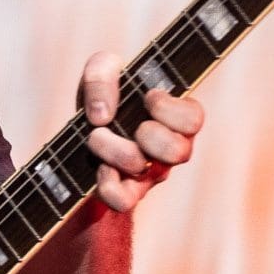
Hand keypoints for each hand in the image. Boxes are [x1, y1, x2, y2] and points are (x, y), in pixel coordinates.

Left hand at [79, 52, 203, 213]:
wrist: (80, 136)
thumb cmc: (103, 99)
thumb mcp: (98, 72)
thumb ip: (101, 74)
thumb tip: (102, 115)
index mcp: (174, 117)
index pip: (193, 118)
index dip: (170, 109)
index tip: (148, 97)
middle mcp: (168, 148)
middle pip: (179, 151)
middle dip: (147, 134)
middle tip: (125, 124)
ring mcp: (150, 173)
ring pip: (150, 172)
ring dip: (118, 151)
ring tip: (96, 138)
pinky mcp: (127, 193)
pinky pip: (124, 201)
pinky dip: (108, 184)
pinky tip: (99, 168)